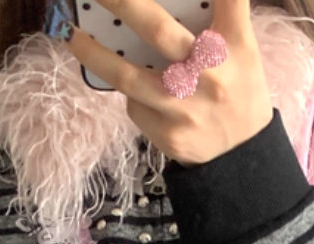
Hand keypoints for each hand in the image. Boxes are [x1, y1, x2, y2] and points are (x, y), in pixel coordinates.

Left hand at [65, 0, 271, 166]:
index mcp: (233, 44)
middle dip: (121, 3)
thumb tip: (178, 0)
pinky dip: (132, 93)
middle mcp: (209, 73)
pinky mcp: (167, 133)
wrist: (240, 157)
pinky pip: (135, 103)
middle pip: (156, 29)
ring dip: (93, 53)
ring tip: (71, 35)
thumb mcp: (242, 50)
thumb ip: (221, 17)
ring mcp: (184, 106)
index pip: (227, 0)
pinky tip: (138, 91)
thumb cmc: (237, 90)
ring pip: (127, 75)